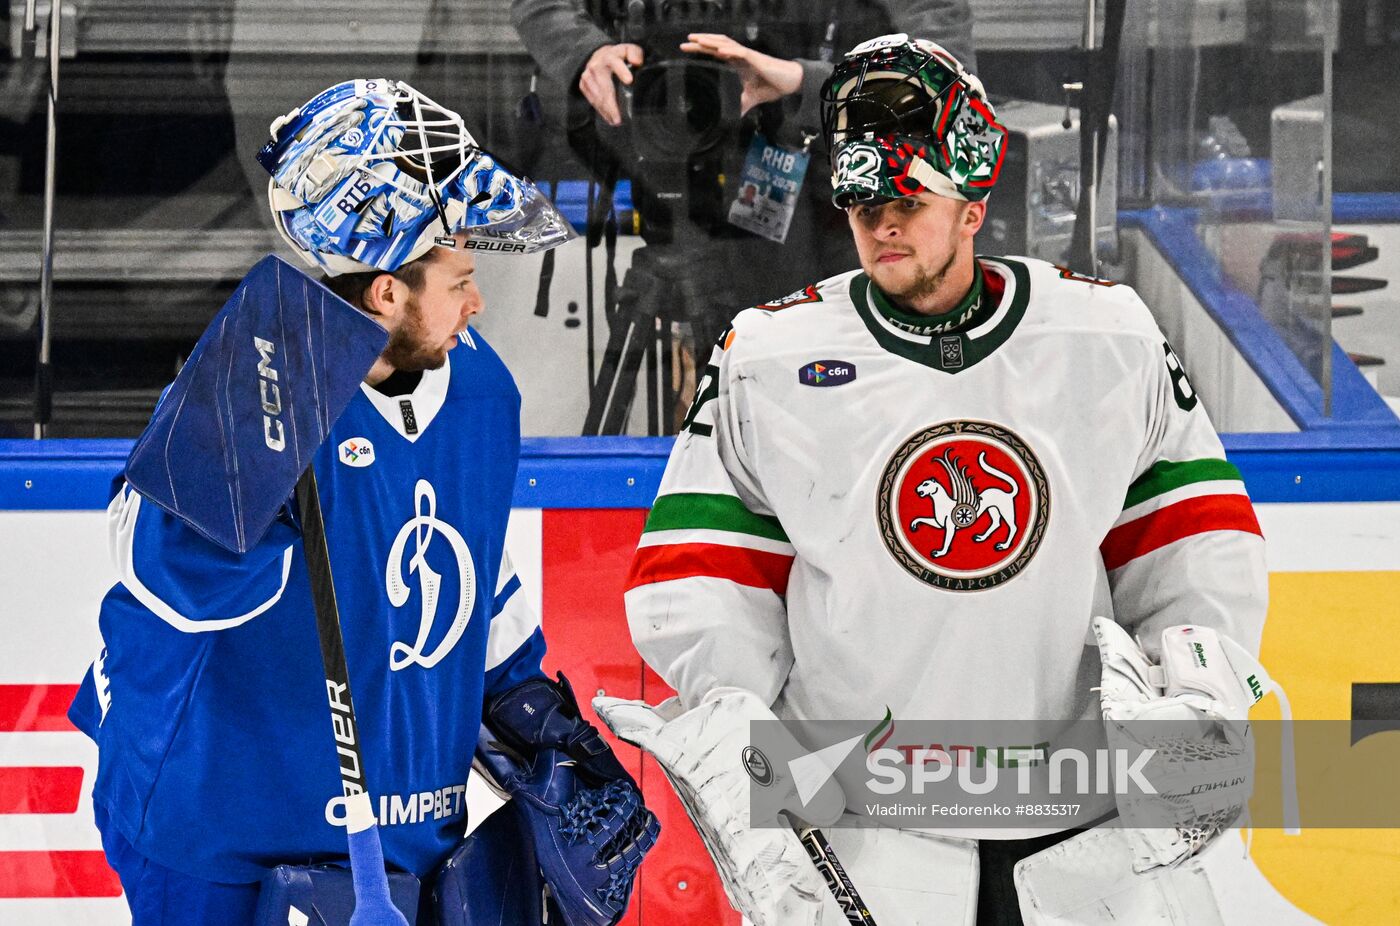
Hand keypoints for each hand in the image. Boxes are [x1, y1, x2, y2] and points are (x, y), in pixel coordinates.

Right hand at [579, 43, 643, 125]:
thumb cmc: (619, 57)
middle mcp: (596, 66)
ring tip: (616, 121)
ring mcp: (587, 76)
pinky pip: (592, 100)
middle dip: (611, 104)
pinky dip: (601, 110)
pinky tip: (608, 118)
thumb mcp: (629, 50)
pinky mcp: (583, 85)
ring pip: (597, 96)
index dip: (622, 71)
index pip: (615, 62)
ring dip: (606, 110)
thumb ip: (635, 53)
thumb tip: (637, 62)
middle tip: (619, 118)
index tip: (629, 81)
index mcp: (609, 56)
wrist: (599, 55)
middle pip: (604, 86)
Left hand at [680, 33, 802, 114]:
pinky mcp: (757, 59)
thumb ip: (739, 105)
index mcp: (736, 63)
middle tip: (684, 43)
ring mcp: (748, 56)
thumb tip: (728, 118)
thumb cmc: (771, 86)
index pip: (714, 53)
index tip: (685, 50)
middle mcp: (740, 56)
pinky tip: (720, 51)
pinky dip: (730, 51)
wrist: (790, 84)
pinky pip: (742, 52)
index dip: (700, 50)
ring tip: (698, 40)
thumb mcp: (750, 99)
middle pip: (716, 45)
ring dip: (712, 41)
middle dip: (700, 42)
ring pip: (727, 43)